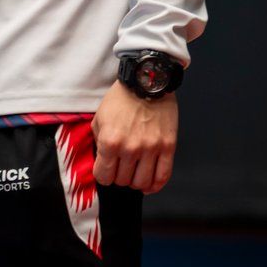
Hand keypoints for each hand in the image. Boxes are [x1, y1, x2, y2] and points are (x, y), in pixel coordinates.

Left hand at [91, 80, 177, 195]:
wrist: (146, 81)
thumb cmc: (122, 98)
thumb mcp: (100, 117)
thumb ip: (98, 141)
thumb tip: (102, 161)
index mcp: (111, 141)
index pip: (103, 177)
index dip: (103, 174)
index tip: (106, 169)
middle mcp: (130, 148)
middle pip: (122, 181)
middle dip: (119, 176)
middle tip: (121, 166)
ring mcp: (151, 149)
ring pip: (142, 183)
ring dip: (136, 181)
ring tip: (135, 171)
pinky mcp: (168, 147)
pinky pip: (163, 176)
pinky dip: (155, 185)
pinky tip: (149, 183)